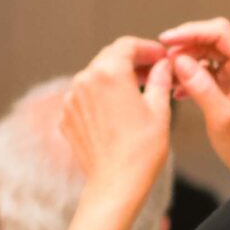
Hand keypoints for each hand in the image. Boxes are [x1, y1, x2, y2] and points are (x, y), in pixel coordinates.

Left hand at [62, 37, 174, 207]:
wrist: (115, 184)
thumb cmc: (141, 150)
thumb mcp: (159, 110)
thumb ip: (159, 80)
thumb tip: (162, 66)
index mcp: (109, 73)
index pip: (127, 45)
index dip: (147, 48)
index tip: (159, 57)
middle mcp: (85, 81)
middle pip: (109, 57)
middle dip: (131, 60)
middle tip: (152, 71)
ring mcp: (71, 99)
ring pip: (95, 76)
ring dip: (114, 77)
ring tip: (136, 90)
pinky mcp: (66, 117)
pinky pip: (84, 96)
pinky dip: (100, 95)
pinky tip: (117, 109)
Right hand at [157, 18, 229, 181]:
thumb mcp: (222, 118)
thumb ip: (201, 87)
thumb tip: (179, 61)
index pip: (220, 32)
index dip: (190, 32)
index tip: (166, 40)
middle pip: (212, 38)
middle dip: (186, 46)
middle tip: (163, 60)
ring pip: (208, 52)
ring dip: (186, 61)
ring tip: (168, 76)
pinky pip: (209, 68)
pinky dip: (192, 74)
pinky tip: (178, 89)